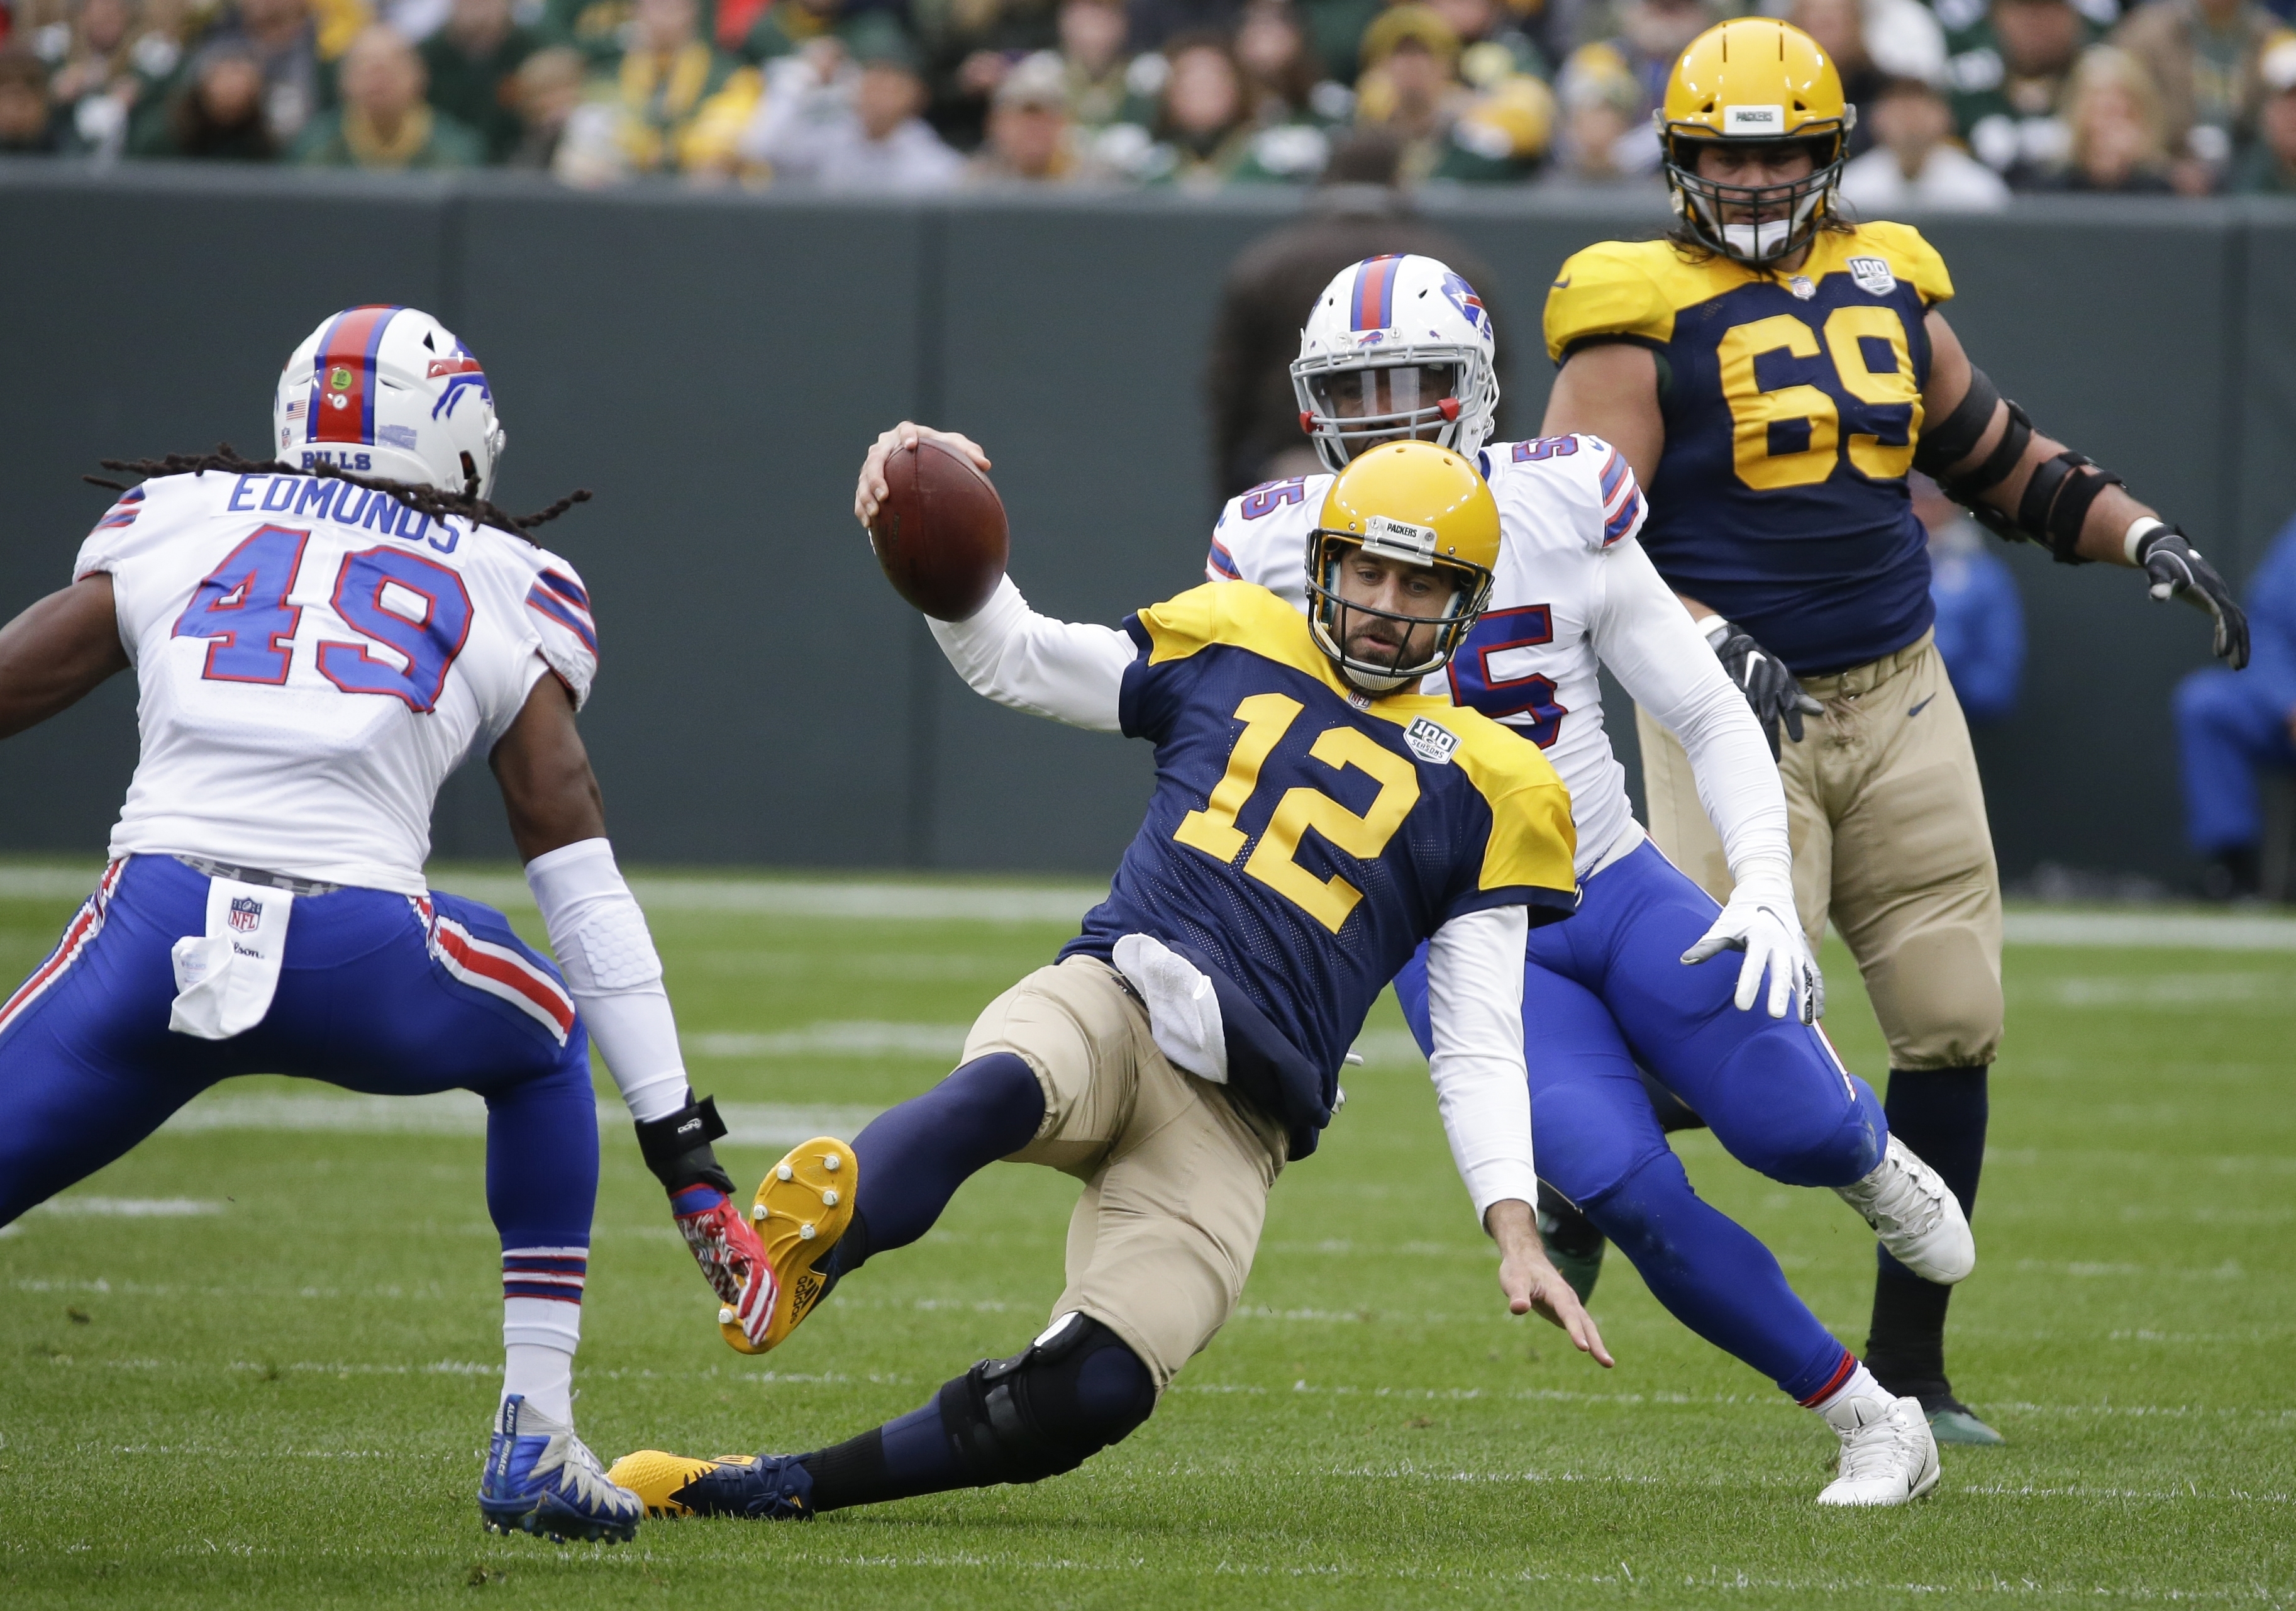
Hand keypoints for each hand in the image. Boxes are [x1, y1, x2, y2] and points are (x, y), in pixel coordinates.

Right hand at [674, 1191, 776, 1348]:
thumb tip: (732, 1300)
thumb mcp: (716, 1258)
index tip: (759, 1331)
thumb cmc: (707, 1226)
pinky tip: (742, 1312)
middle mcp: (757, 1255)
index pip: (766, 1290)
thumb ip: (725, 1278)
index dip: (763, 1311)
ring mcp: (752, 1251)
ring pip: (764, 1288)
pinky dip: (749, 1295)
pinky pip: (752, 1276)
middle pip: (768, 1292)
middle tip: (758, 1339)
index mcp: (752, 1258)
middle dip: (763, 1318)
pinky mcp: (743, 1247)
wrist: (700, 1200)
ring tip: (754, 1333)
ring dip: (758, 1313)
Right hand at [854, 421, 991, 527]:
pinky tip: (868, 524)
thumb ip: (969, 453)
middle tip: (885, 495)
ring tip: (875, 513)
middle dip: (876, 476)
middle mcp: (885, 447)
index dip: (905, 435)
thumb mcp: (956, 452)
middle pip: (875, 458)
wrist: (920, 467)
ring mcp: (872, 465)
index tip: (910, 446)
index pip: (904, 429)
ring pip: (863, 478)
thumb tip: (985, 465)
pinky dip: (861, 508)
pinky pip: (859, 496)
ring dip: (866, 496)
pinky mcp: (866, 484)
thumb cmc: (941, 455)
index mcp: (906, 433)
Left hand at [1489, 1199, 1613, 1366]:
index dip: (1575, 1330)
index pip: (1568, 1313)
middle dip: (1596, 1343)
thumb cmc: (1519, 1270)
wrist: (1526, 1258)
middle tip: (1608, 1364)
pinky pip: (1580, 1326)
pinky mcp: (1565, 1311)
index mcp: (1557, 1291)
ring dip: (1597, 1344)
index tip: (1583, 1348)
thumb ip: (1517, 1295)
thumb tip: (1518, 1309)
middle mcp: (1568, 1299)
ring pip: (1586, 1325)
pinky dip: (1589, 1340)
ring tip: (1608, 1364)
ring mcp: (1569, 1305)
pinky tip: (1595, 1352)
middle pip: (1585, 1323)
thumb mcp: (1513, 1281)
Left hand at [1681, 866, 1820, 1022]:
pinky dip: (1816, 993)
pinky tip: (1817, 1015)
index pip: (1752, 964)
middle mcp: (1781, 943)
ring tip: (1806, 1024)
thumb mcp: (1723, 927)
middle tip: (1775, 1016)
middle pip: (1782, 971)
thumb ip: (1707, 946)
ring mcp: (1796, 948)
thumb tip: (1684, 961)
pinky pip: (1815, 975)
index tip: (1741, 1007)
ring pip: (1804, 975)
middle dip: (1780, 993)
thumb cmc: (1740, 916)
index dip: (1747, 984)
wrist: (1768, 893)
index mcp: (1759, 936)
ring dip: (1806, 998)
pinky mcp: (1805, 953)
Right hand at [1708, 619, 1821, 758]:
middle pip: (1768, 719)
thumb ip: (1798, 696)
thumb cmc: (1760, 663)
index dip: (1793, 722)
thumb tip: (1818, 712)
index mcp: (1779, 684)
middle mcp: (1763, 687)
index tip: (1797, 739)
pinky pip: (1731, 710)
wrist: (1732, 643)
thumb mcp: (1782, 676)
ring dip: (1753, 737)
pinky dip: (1734, 723)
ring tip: (1754, 754)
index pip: (1789, 706)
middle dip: (1771, 740)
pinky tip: (1734, 736)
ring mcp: (1745, 689)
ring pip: (1750, 717)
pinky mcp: (1727, 690)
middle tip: (1774, 761)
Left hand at [2137, 526, 2248, 670]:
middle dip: (2240, 644)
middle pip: (2238, 620)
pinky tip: (2221, 651)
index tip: (2221, 654)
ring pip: (2237, 621)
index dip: (2226, 634)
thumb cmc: (2162, 562)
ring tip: (2236, 667)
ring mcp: (2219, 595)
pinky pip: (2227, 619)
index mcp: (2210, 589)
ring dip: (2238, 642)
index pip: (2225, 615)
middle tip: (2237, 668)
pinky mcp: (2214, 598)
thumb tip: (2158, 596)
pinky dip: (2227, 634)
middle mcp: (2220, 592)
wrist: (2167, 549)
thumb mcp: (2157, 572)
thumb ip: (2158, 584)